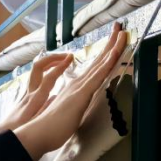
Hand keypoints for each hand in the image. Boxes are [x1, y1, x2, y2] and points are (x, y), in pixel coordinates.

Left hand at [0, 52, 72, 134]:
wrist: (2, 133)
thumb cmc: (20, 130)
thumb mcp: (35, 123)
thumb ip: (46, 110)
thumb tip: (57, 97)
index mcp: (35, 98)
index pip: (49, 78)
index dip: (60, 67)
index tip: (70, 59)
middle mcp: (29, 91)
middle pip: (38, 67)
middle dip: (52, 58)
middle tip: (66, 57)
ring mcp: (26, 92)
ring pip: (36, 71)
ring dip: (48, 63)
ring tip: (61, 62)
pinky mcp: (24, 95)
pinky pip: (35, 77)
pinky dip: (45, 71)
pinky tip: (52, 75)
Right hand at [13, 23, 127, 160]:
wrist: (39, 132)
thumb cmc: (51, 126)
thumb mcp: (67, 112)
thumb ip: (73, 104)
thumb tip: (76, 102)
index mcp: (76, 87)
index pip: (94, 68)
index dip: (105, 54)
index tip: (113, 42)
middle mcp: (79, 83)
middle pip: (99, 60)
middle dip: (111, 43)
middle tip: (119, 27)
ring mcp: (80, 86)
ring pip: (101, 63)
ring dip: (113, 47)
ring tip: (122, 33)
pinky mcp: (82, 93)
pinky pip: (98, 75)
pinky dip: (107, 62)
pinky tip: (114, 53)